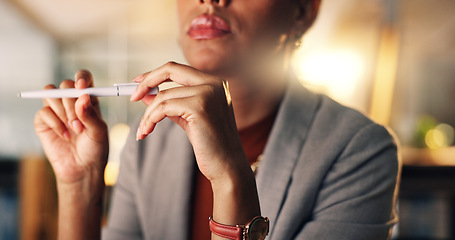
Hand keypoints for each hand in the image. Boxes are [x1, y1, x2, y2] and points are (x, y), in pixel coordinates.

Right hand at [34, 70, 108, 186]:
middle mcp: (71, 102)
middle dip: (72, 102)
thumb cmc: (95, 148)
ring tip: (74, 129)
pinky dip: (55, 123)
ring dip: (63, 111)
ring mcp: (56, 110)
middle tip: (79, 122)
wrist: (82, 168)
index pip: (83, 78)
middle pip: (65, 85)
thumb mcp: (99, 131)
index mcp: (88, 99)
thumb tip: (82, 97)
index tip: (82, 87)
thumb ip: (91, 114)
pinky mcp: (44, 121)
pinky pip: (43, 111)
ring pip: (51, 94)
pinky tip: (65, 135)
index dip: (81, 78)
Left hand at [131, 62, 246, 181]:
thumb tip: (146, 94)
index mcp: (215, 83)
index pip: (178, 69)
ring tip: (143, 130)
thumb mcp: (189, 119)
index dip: (155, 74)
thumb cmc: (210, 145)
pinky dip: (150, 119)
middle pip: (170, 69)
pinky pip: (163, 108)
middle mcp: (214, 83)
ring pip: (163, 96)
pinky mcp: (200, 107)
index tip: (138, 83)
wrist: (227, 166)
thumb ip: (171, 104)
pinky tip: (146, 131)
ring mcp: (208, 93)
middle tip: (132, 97)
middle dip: (146, 82)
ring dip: (147, 114)